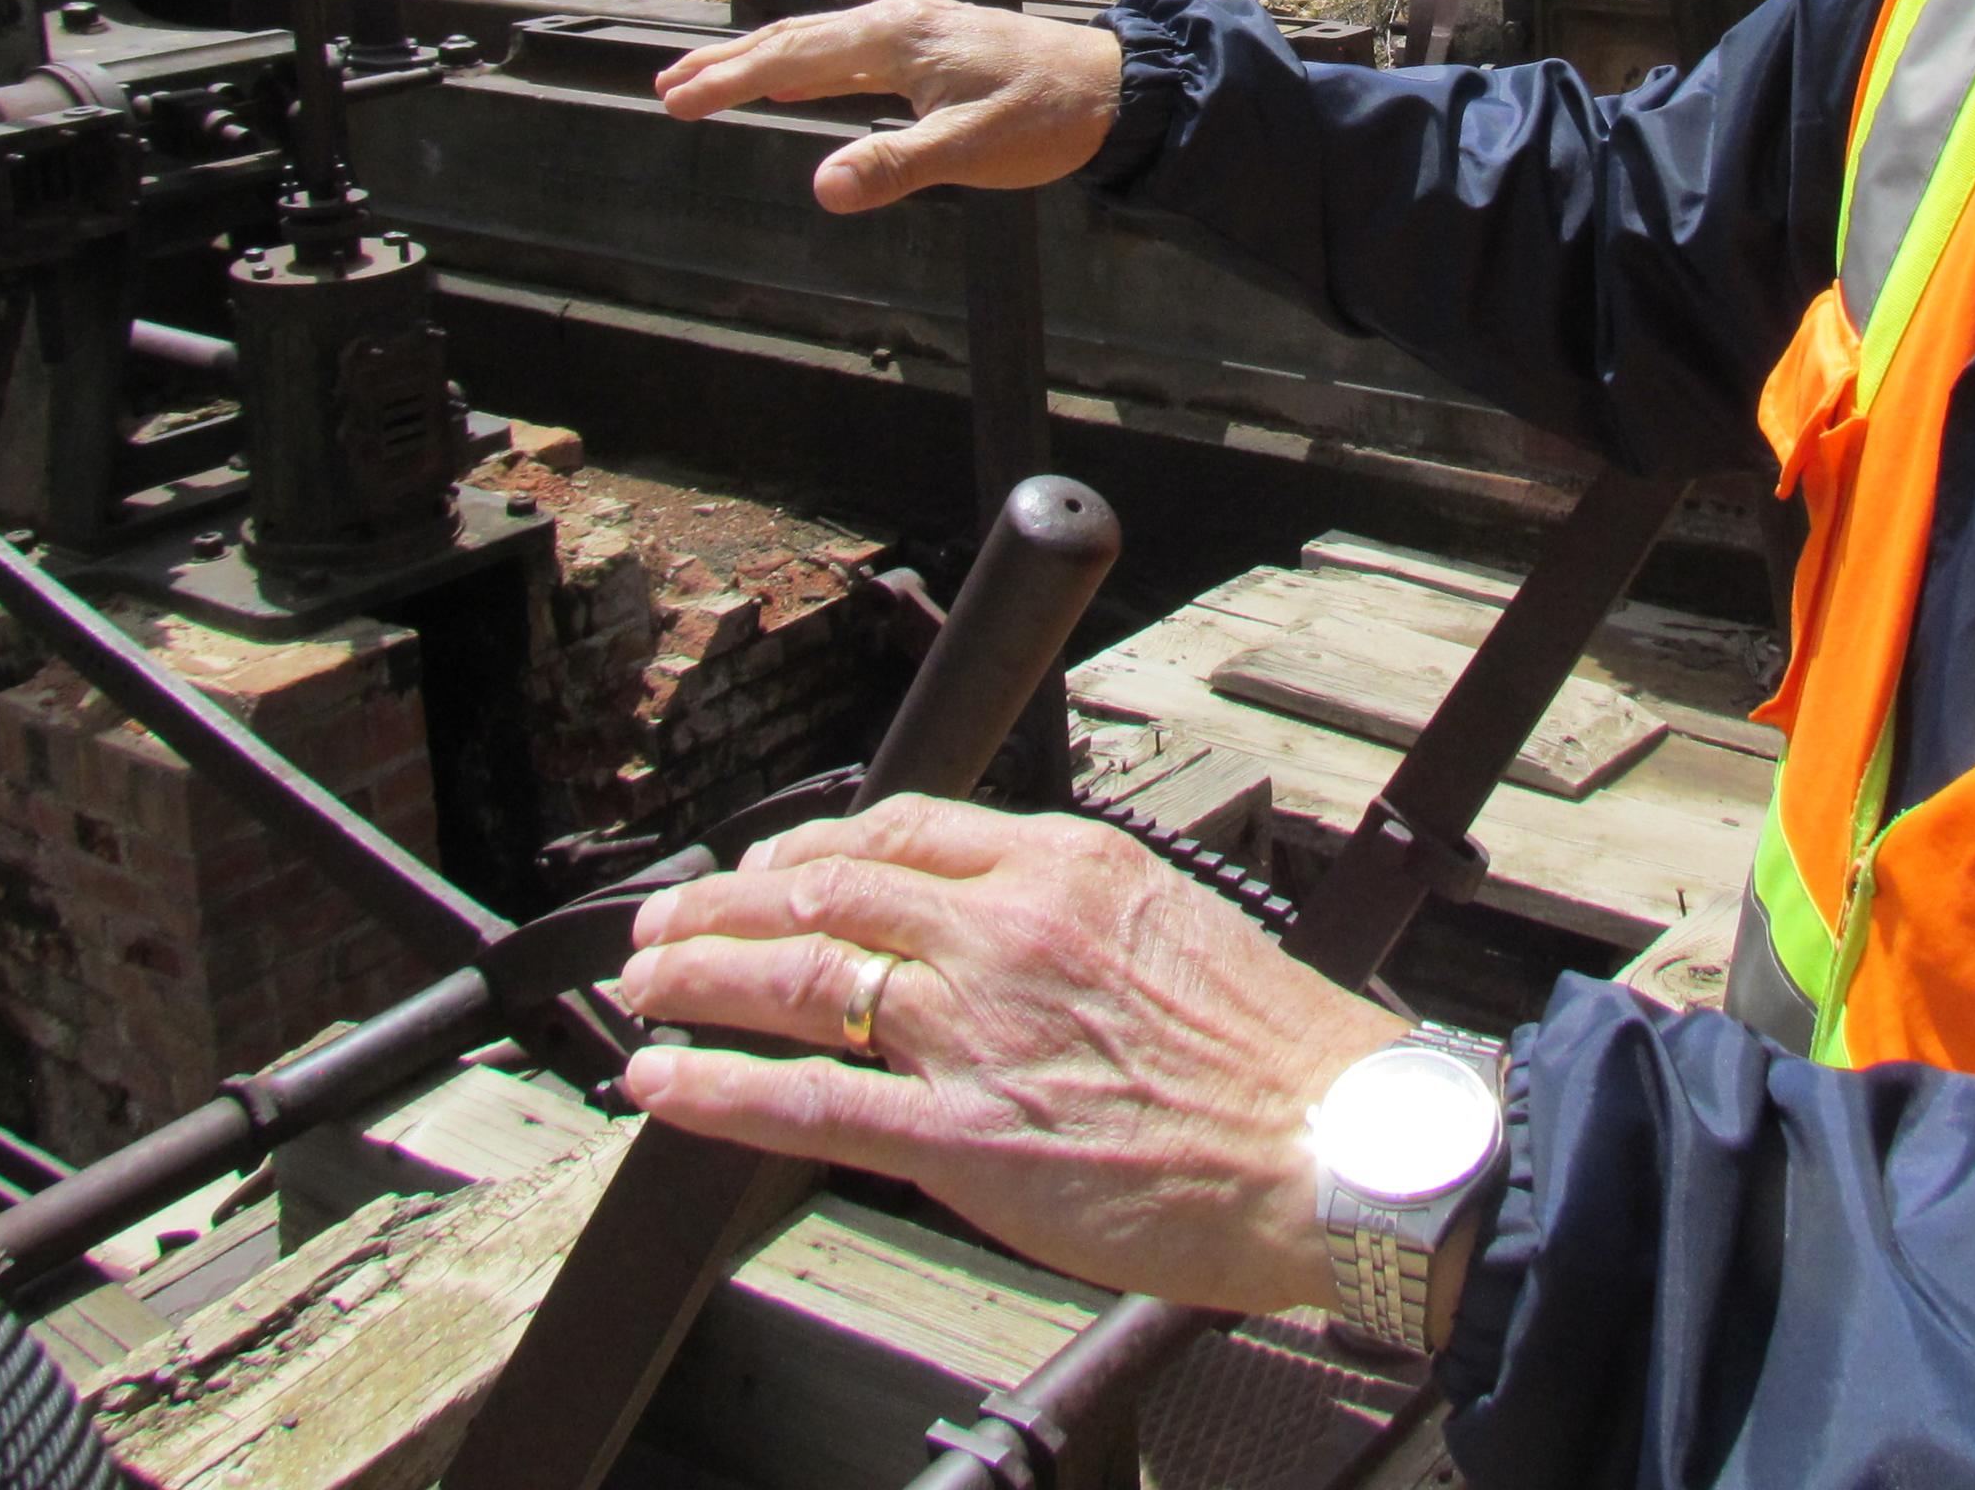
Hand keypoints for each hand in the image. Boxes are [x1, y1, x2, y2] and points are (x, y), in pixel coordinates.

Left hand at [615, 798, 1404, 1310]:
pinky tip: (661, 1083)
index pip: (900, 826)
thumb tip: (980, 923)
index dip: (810, 845)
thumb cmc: (1276, 1054)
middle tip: (669, 917)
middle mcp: (1006, 931)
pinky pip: (807, 1100)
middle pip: (825, 888)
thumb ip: (1063, 914)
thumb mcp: (1168, 922)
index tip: (768, 865)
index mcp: (1063, 868)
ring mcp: (976, 1032)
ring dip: (697, 973)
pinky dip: (716, 1086)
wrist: (1331, 1148)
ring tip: (643, 984)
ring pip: (798, 975)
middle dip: (725, 900)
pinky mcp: (963, 1138)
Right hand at [652, 0, 1124, 213]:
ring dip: (760, 61)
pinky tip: (794, 80)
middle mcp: (898, 21)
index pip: (789, 57)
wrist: (1115, 87)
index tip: (676, 101)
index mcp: (896, 39)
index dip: (727, 81)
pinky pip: (848, 49)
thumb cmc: (1047, 117)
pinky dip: (805, 63)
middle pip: (791, 40)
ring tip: (709, 82)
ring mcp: (915, 28)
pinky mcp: (932, 43)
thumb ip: (892, 168)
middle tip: (667, 89)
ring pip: (817, 41)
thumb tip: (821, 187)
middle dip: (726, 64)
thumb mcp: (968, 151)